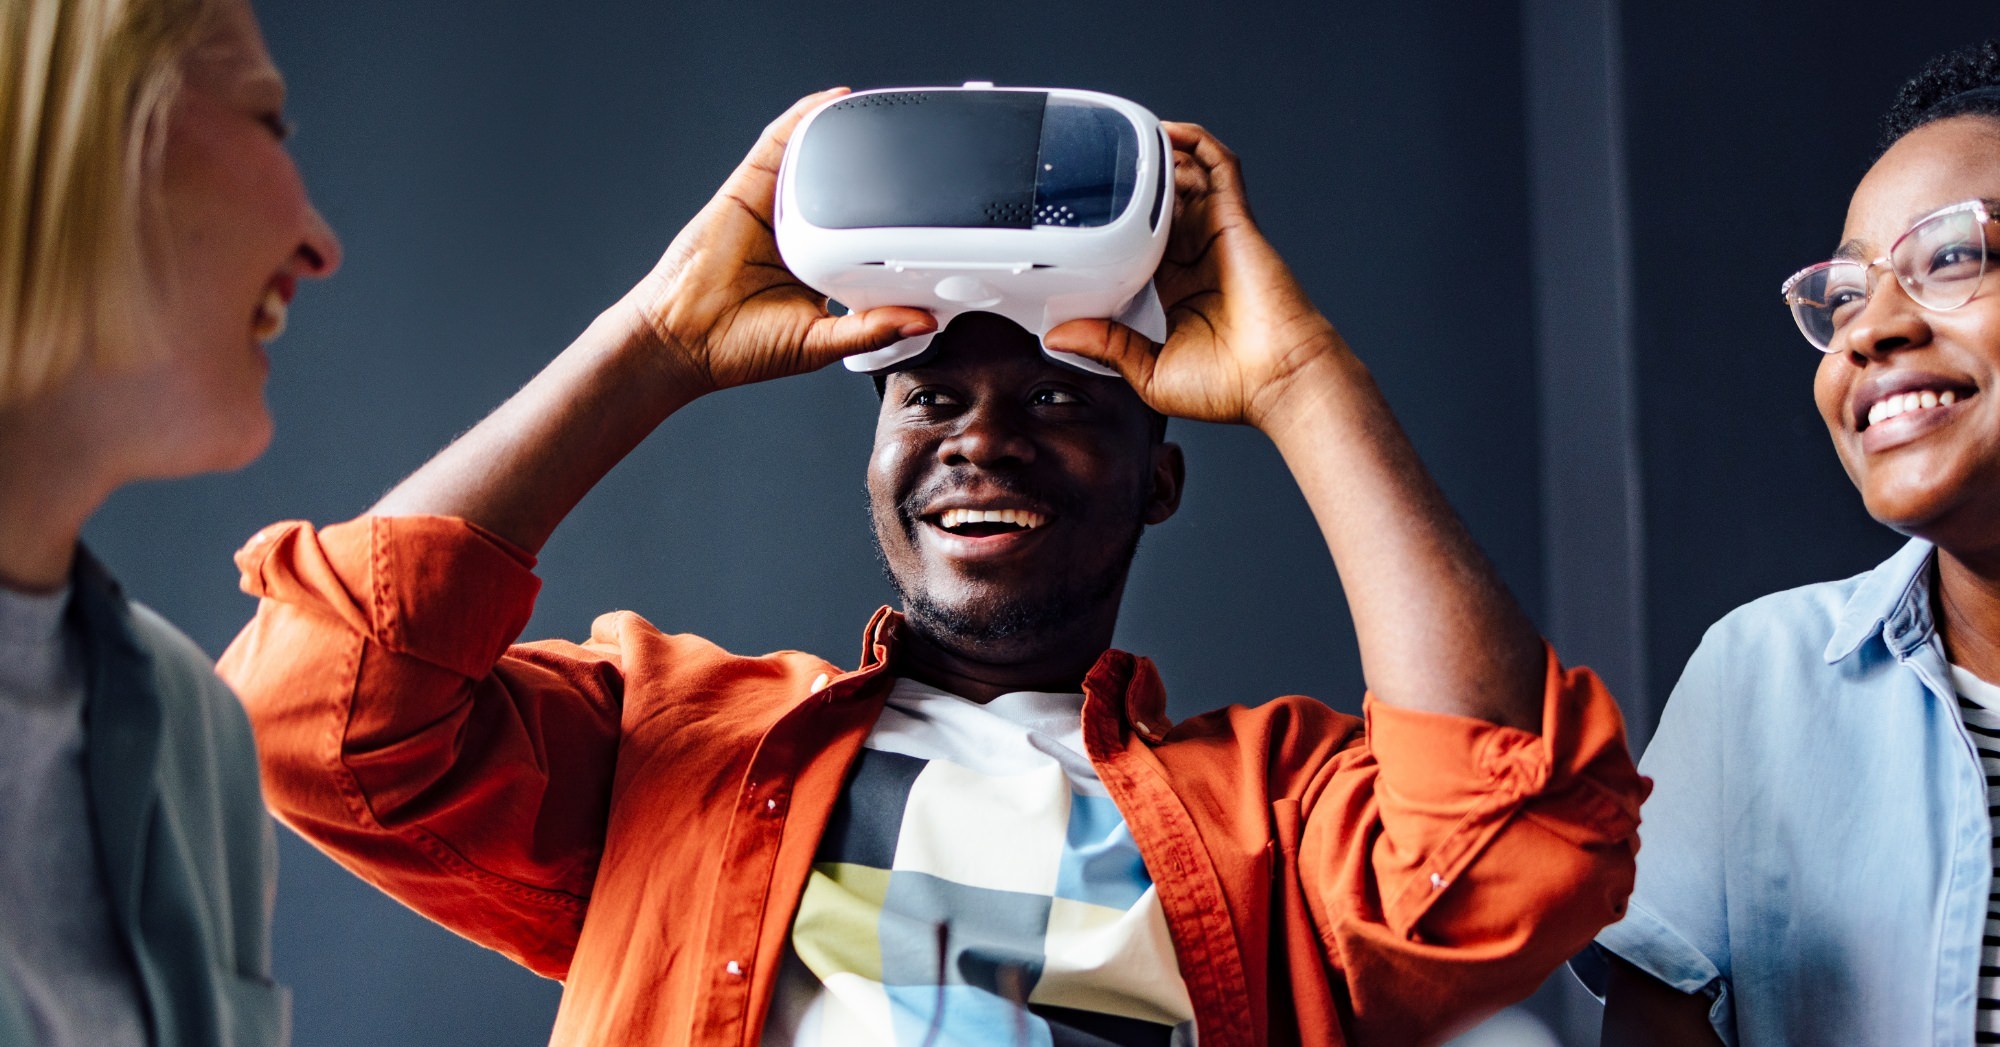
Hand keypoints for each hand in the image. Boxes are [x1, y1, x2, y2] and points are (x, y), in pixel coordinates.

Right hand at [626, 89, 935, 394]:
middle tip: (913, 155)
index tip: (927, 209)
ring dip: (845, 137)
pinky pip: (778, 143)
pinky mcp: (748, 188)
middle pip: (842, 191)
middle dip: (874, 173)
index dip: (891, 218)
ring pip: (814, 162)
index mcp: (819, 267)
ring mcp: (772, 207)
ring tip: (882, 117)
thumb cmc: (742, 346)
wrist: (686, 338)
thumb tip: (922, 320)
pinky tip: (831, 102)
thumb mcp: (823, 343)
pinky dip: (804, 119)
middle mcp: (796, 233)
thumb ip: (873, 328)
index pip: (862, 233)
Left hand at [1043, 122, 1346, 431]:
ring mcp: (1217, 235)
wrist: (1279, 378)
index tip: (1084, 223)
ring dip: (1161, 158)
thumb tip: (1061, 336)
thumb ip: (1107, 347)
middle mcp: (1196, 258)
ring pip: (1186, 179)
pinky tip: (1167, 132)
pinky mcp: (1236, 219)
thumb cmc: (1230, 385)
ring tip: (1126, 141)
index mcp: (1176, 290)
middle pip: (1160, 206)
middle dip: (1134, 187)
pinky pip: (1218, 167)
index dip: (1116, 230)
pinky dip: (1196, 144)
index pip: (1138, 246)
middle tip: (1097, 170)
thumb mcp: (1149, 372)